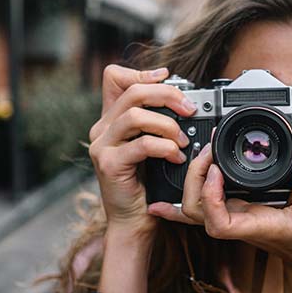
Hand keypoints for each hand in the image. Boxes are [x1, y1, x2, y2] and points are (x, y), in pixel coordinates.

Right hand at [88, 64, 197, 239]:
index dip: (141, 72)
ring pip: (136, 115)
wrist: (133, 220)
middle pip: (132, 92)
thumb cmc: (147, 184)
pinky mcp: (109, 164)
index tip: (168, 77)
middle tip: (189, 109)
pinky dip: (165, 148)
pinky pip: (142, 144)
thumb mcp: (152, 146)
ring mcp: (102, 146)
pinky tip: (176, 157)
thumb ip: (158, 123)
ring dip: (168, 125)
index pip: (114, 77)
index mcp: (111, 119)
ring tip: (183, 140)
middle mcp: (101, 129)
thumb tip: (184, 101)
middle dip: (167, 95)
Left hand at [147, 134, 291, 274]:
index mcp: (257, 224)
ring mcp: (234, 218)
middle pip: (195, 210)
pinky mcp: (235, 211)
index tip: (218, 170)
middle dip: (194, 178)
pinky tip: (164, 195)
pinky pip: (202, 206)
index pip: (218, 222)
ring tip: (206, 152)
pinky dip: (185, 195)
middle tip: (211, 149)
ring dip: (191, 179)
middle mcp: (239, 222)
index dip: (209, 196)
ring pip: (193, 208)